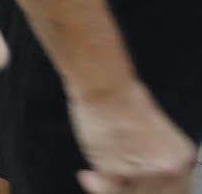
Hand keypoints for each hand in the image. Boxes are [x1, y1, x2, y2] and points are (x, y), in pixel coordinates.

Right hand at [70, 80, 196, 192]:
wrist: (105, 88)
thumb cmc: (125, 99)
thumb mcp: (156, 133)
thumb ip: (155, 161)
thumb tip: (144, 176)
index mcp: (181, 159)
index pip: (174, 192)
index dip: (155, 191)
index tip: (142, 189)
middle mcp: (166, 170)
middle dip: (131, 190)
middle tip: (119, 183)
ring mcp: (143, 174)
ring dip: (111, 188)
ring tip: (99, 177)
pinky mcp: (117, 173)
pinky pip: (108, 190)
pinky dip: (96, 185)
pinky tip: (90, 176)